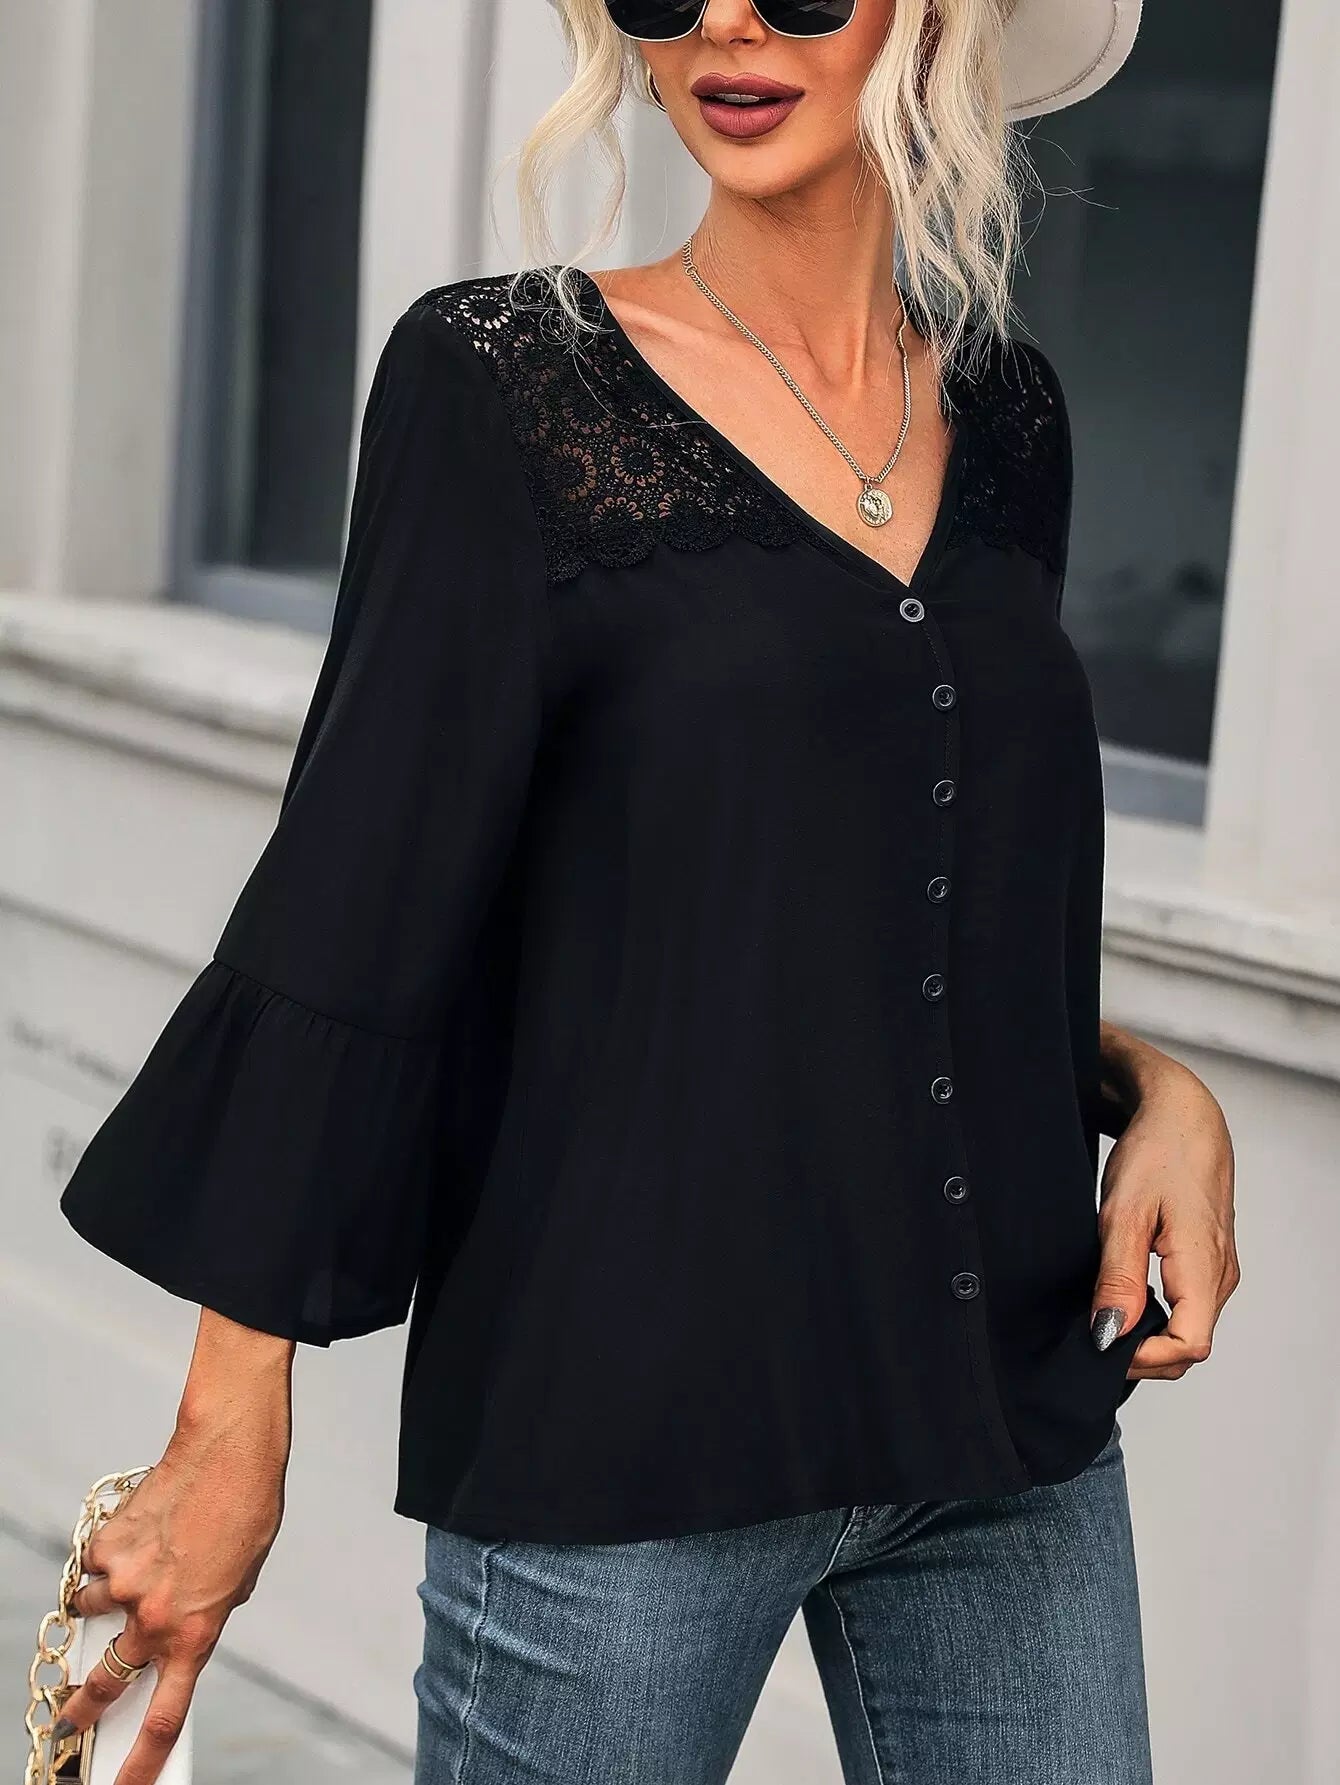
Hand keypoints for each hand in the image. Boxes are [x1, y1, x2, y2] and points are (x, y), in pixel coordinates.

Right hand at [51, 1313, 292, 1783]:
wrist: (229, 1454)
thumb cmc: (247, 1513)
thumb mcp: (238, 1579)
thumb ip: (205, 1612)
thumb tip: (179, 1626)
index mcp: (198, 1633)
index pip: (164, 1718)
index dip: (139, 1766)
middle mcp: (155, 1617)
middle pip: (105, 1685)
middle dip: (84, 1707)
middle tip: (74, 1717)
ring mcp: (124, 1583)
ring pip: (95, 1613)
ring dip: (108, 1602)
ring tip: (141, 1564)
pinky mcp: (106, 1547)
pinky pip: (96, 1566)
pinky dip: (110, 1557)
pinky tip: (141, 1529)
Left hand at [1091, 1039, 1239, 1378]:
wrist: (1182, 1115)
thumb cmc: (1158, 1153)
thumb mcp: (1124, 1213)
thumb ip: (1118, 1277)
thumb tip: (1109, 1333)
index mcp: (1206, 1267)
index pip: (1190, 1346)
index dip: (1144, 1358)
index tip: (1099, 1344)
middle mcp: (1220, 1275)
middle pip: (1188, 1346)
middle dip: (1141, 1354)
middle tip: (1090, 1335)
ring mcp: (1217, 1269)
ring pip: (1187, 1328)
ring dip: (1146, 1337)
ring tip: (1100, 1316)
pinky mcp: (1207, 1260)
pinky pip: (1186, 1307)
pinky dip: (1155, 1316)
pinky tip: (1121, 1298)